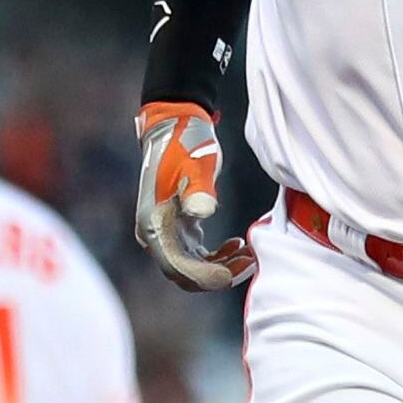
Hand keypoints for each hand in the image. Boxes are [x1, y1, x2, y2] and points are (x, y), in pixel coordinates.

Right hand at [134, 103, 255, 291]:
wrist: (177, 124)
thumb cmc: (186, 144)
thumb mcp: (197, 167)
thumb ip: (199, 191)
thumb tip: (200, 213)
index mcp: (155, 225)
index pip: (177, 267)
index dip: (205, 277)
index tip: (232, 274)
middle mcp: (155, 233)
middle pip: (184, 274)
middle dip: (217, 275)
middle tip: (248, 263)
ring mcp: (165, 231)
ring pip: (191, 267)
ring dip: (220, 267)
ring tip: (248, 254)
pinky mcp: (177, 225)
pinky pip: (195, 255)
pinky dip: (216, 257)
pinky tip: (236, 245)